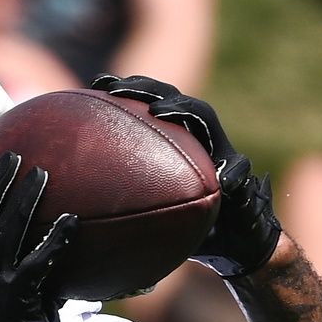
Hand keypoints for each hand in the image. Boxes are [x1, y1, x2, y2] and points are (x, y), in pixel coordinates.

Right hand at [0, 154, 76, 321]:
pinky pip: (38, 262)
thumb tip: (53, 234)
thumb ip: (24, 263)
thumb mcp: (15, 291)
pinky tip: (72, 221)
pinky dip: (55, 239)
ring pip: (5, 231)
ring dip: (24, 200)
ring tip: (41, 174)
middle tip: (13, 155)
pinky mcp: (21, 299)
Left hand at [91, 74, 282, 277]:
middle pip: (173, 97)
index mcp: (175, 137)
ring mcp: (219, 149)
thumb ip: (131, 193)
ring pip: (203, 115)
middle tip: (115, 89)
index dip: (128, 88)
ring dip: (181, 109)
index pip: (151, 101)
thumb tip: (81, 199)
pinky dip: (229, 171)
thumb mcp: (151, 205)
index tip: (98, 83)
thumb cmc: (186, 222)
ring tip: (158, 111)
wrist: (232, 238)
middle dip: (146, 88)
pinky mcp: (239, 171)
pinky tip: (218, 176)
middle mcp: (197, 135)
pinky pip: (237, 166)